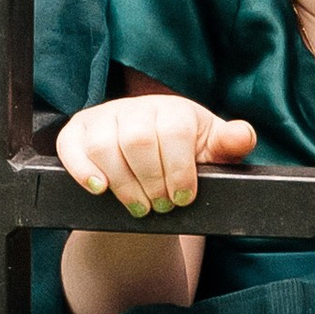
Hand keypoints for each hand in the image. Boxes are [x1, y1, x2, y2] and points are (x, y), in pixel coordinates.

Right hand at [60, 91, 255, 214]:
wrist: (149, 164)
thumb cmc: (184, 155)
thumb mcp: (211, 149)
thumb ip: (230, 143)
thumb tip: (243, 135)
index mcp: (173, 109)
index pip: (174, 132)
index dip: (180, 170)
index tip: (184, 198)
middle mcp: (136, 107)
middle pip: (138, 140)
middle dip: (152, 182)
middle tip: (161, 206)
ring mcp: (104, 117)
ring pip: (105, 146)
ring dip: (123, 184)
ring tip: (139, 206)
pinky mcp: (77, 132)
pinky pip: (71, 146)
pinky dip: (82, 169)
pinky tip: (100, 189)